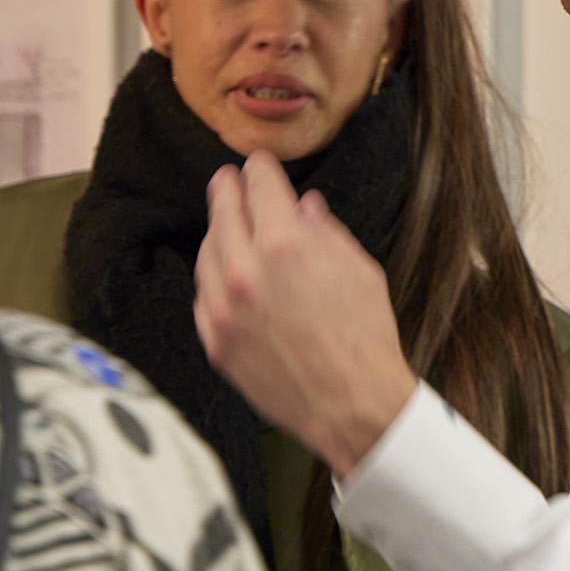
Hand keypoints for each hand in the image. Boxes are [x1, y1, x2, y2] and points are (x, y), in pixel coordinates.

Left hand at [196, 150, 419, 477]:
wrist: (352, 406)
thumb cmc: (365, 338)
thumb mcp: (360, 271)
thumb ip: (325, 232)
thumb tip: (304, 206)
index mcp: (285, 245)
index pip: (259, 185)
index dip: (260, 168)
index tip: (259, 164)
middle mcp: (245, 271)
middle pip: (223, 211)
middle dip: (228, 189)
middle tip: (228, 179)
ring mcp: (223, 309)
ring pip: (207, 252)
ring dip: (219, 234)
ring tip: (229, 227)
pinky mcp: (215, 342)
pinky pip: (204, 296)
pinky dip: (214, 279)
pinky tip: (229, 276)